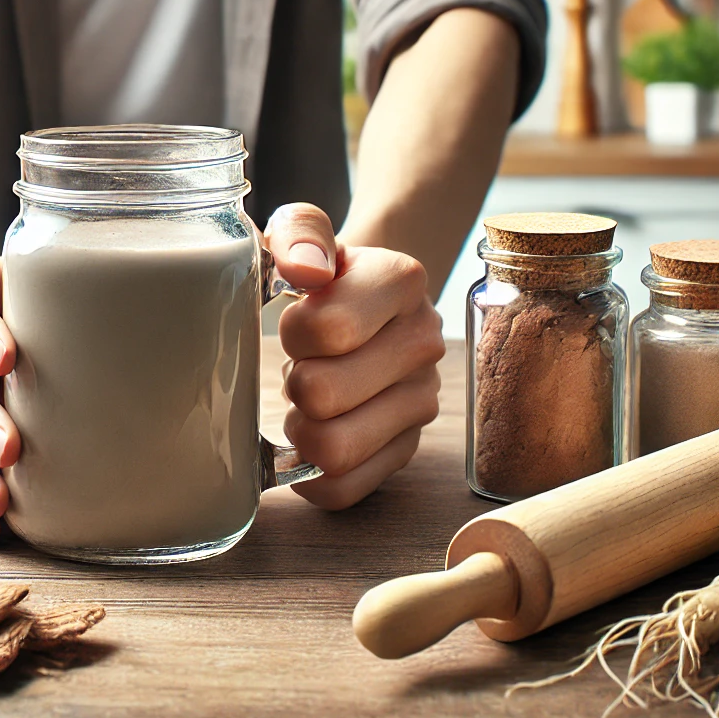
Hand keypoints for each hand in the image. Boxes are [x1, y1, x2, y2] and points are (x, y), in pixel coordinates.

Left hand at [265, 204, 443, 508]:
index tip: (297, 319)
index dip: (294, 331)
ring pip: (335, 450)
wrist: (362, 295)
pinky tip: (310, 435)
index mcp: (402, 280)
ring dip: (301, 429)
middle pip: (325, 395)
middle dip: (295, 382)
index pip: (329, 329)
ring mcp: (422, 401)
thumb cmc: (323, 267)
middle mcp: (425, 342)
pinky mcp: (405, 448)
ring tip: (306, 401)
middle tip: (299, 366)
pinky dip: (310, 473)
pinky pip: (344, 487)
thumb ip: (300, 231)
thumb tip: (305, 270)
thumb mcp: (304, 229)